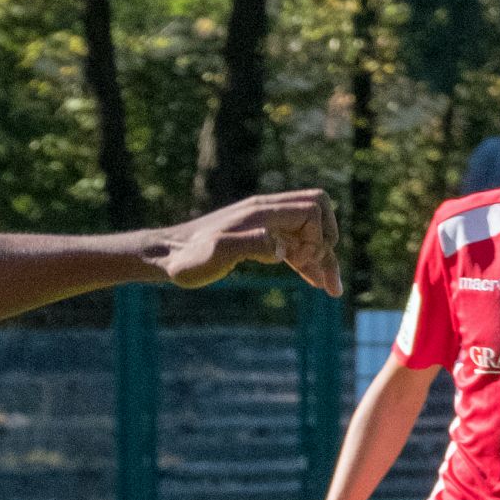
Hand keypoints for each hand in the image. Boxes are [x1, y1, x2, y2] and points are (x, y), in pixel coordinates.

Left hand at [160, 190, 341, 296]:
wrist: (166, 256)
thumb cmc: (187, 258)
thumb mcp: (217, 254)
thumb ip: (251, 245)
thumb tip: (285, 249)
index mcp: (262, 212)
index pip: (312, 209)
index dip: (317, 235)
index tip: (301, 261)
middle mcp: (267, 213)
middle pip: (317, 214)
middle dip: (327, 241)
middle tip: (321, 274)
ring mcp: (264, 226)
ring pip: (308, 234)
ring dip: (323, 258)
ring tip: (333, 290)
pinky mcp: (259, 241)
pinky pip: (293, 247)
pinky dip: (307, 263)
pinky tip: (316, 282)